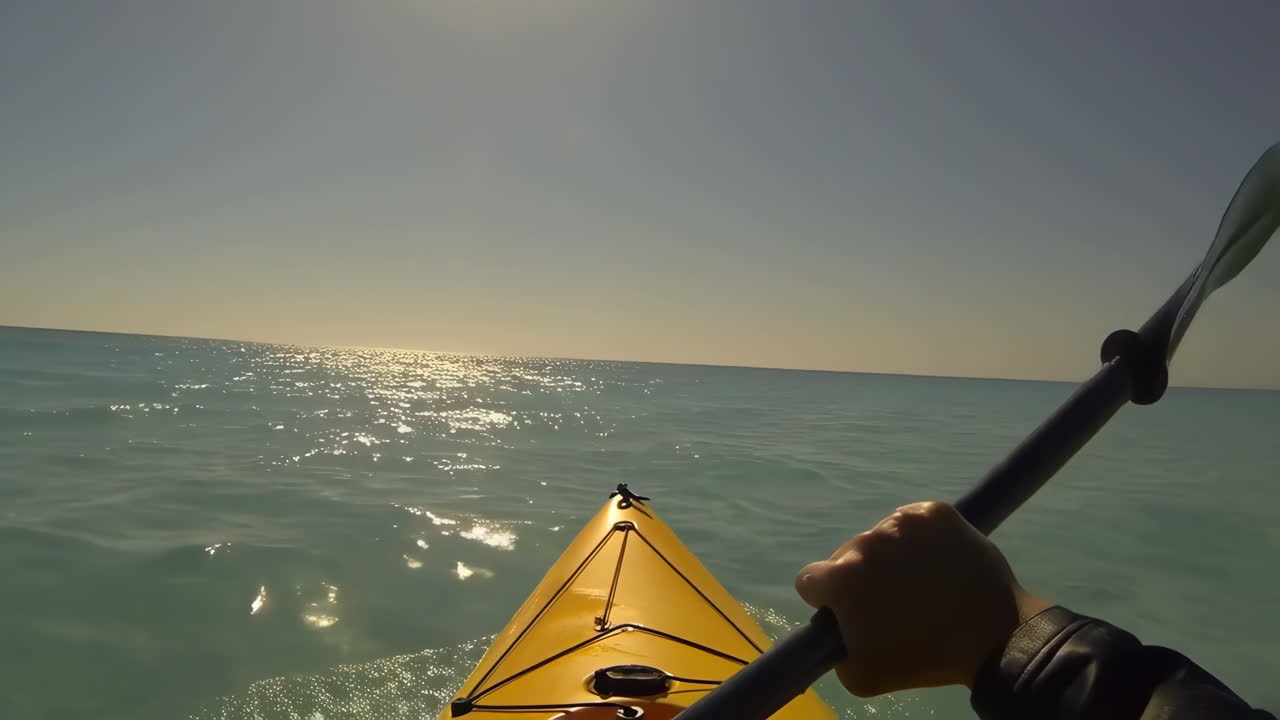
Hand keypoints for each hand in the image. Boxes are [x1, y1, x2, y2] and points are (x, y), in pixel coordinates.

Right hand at [794, 501, 1049, 696]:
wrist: (994, 636)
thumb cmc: (923, 659)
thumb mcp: (859, 675)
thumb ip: (833, 647)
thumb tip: (834, 624)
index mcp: (841, 577)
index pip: (811, 578)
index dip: (827, 598)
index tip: (851, 608)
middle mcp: (866, 540)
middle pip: (849, 555)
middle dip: (863, 575)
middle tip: (894, 599)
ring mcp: (902, 521)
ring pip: (883, 536)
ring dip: (892, 555)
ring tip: (922, 581)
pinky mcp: (934, 510)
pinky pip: (915, 521)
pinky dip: (921, 538)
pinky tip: (937, 561)